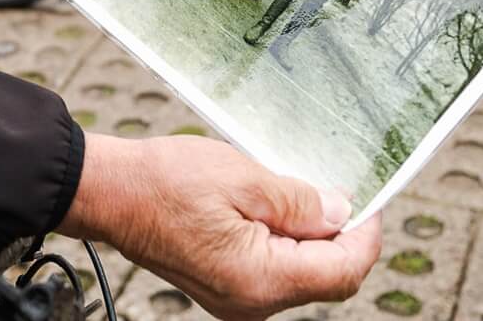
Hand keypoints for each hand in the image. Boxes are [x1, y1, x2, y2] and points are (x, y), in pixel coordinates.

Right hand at [61, 135, 381, 319]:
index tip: (371, 201)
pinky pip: (274, 271)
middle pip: (326, 278)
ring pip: (301, 275)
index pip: (343, 271)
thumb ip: (301, 203)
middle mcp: (253, 303)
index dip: (366, 235)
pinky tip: (272, 210)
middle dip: (340, 236)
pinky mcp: (225, 289)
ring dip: (310, 237)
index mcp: (262, 280)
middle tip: (335, 191)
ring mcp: (237, 301)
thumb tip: (342, 214)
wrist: (112, 193)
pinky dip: (285, 243)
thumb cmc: (166, 182)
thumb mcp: (245, 179)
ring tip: (294, 193)